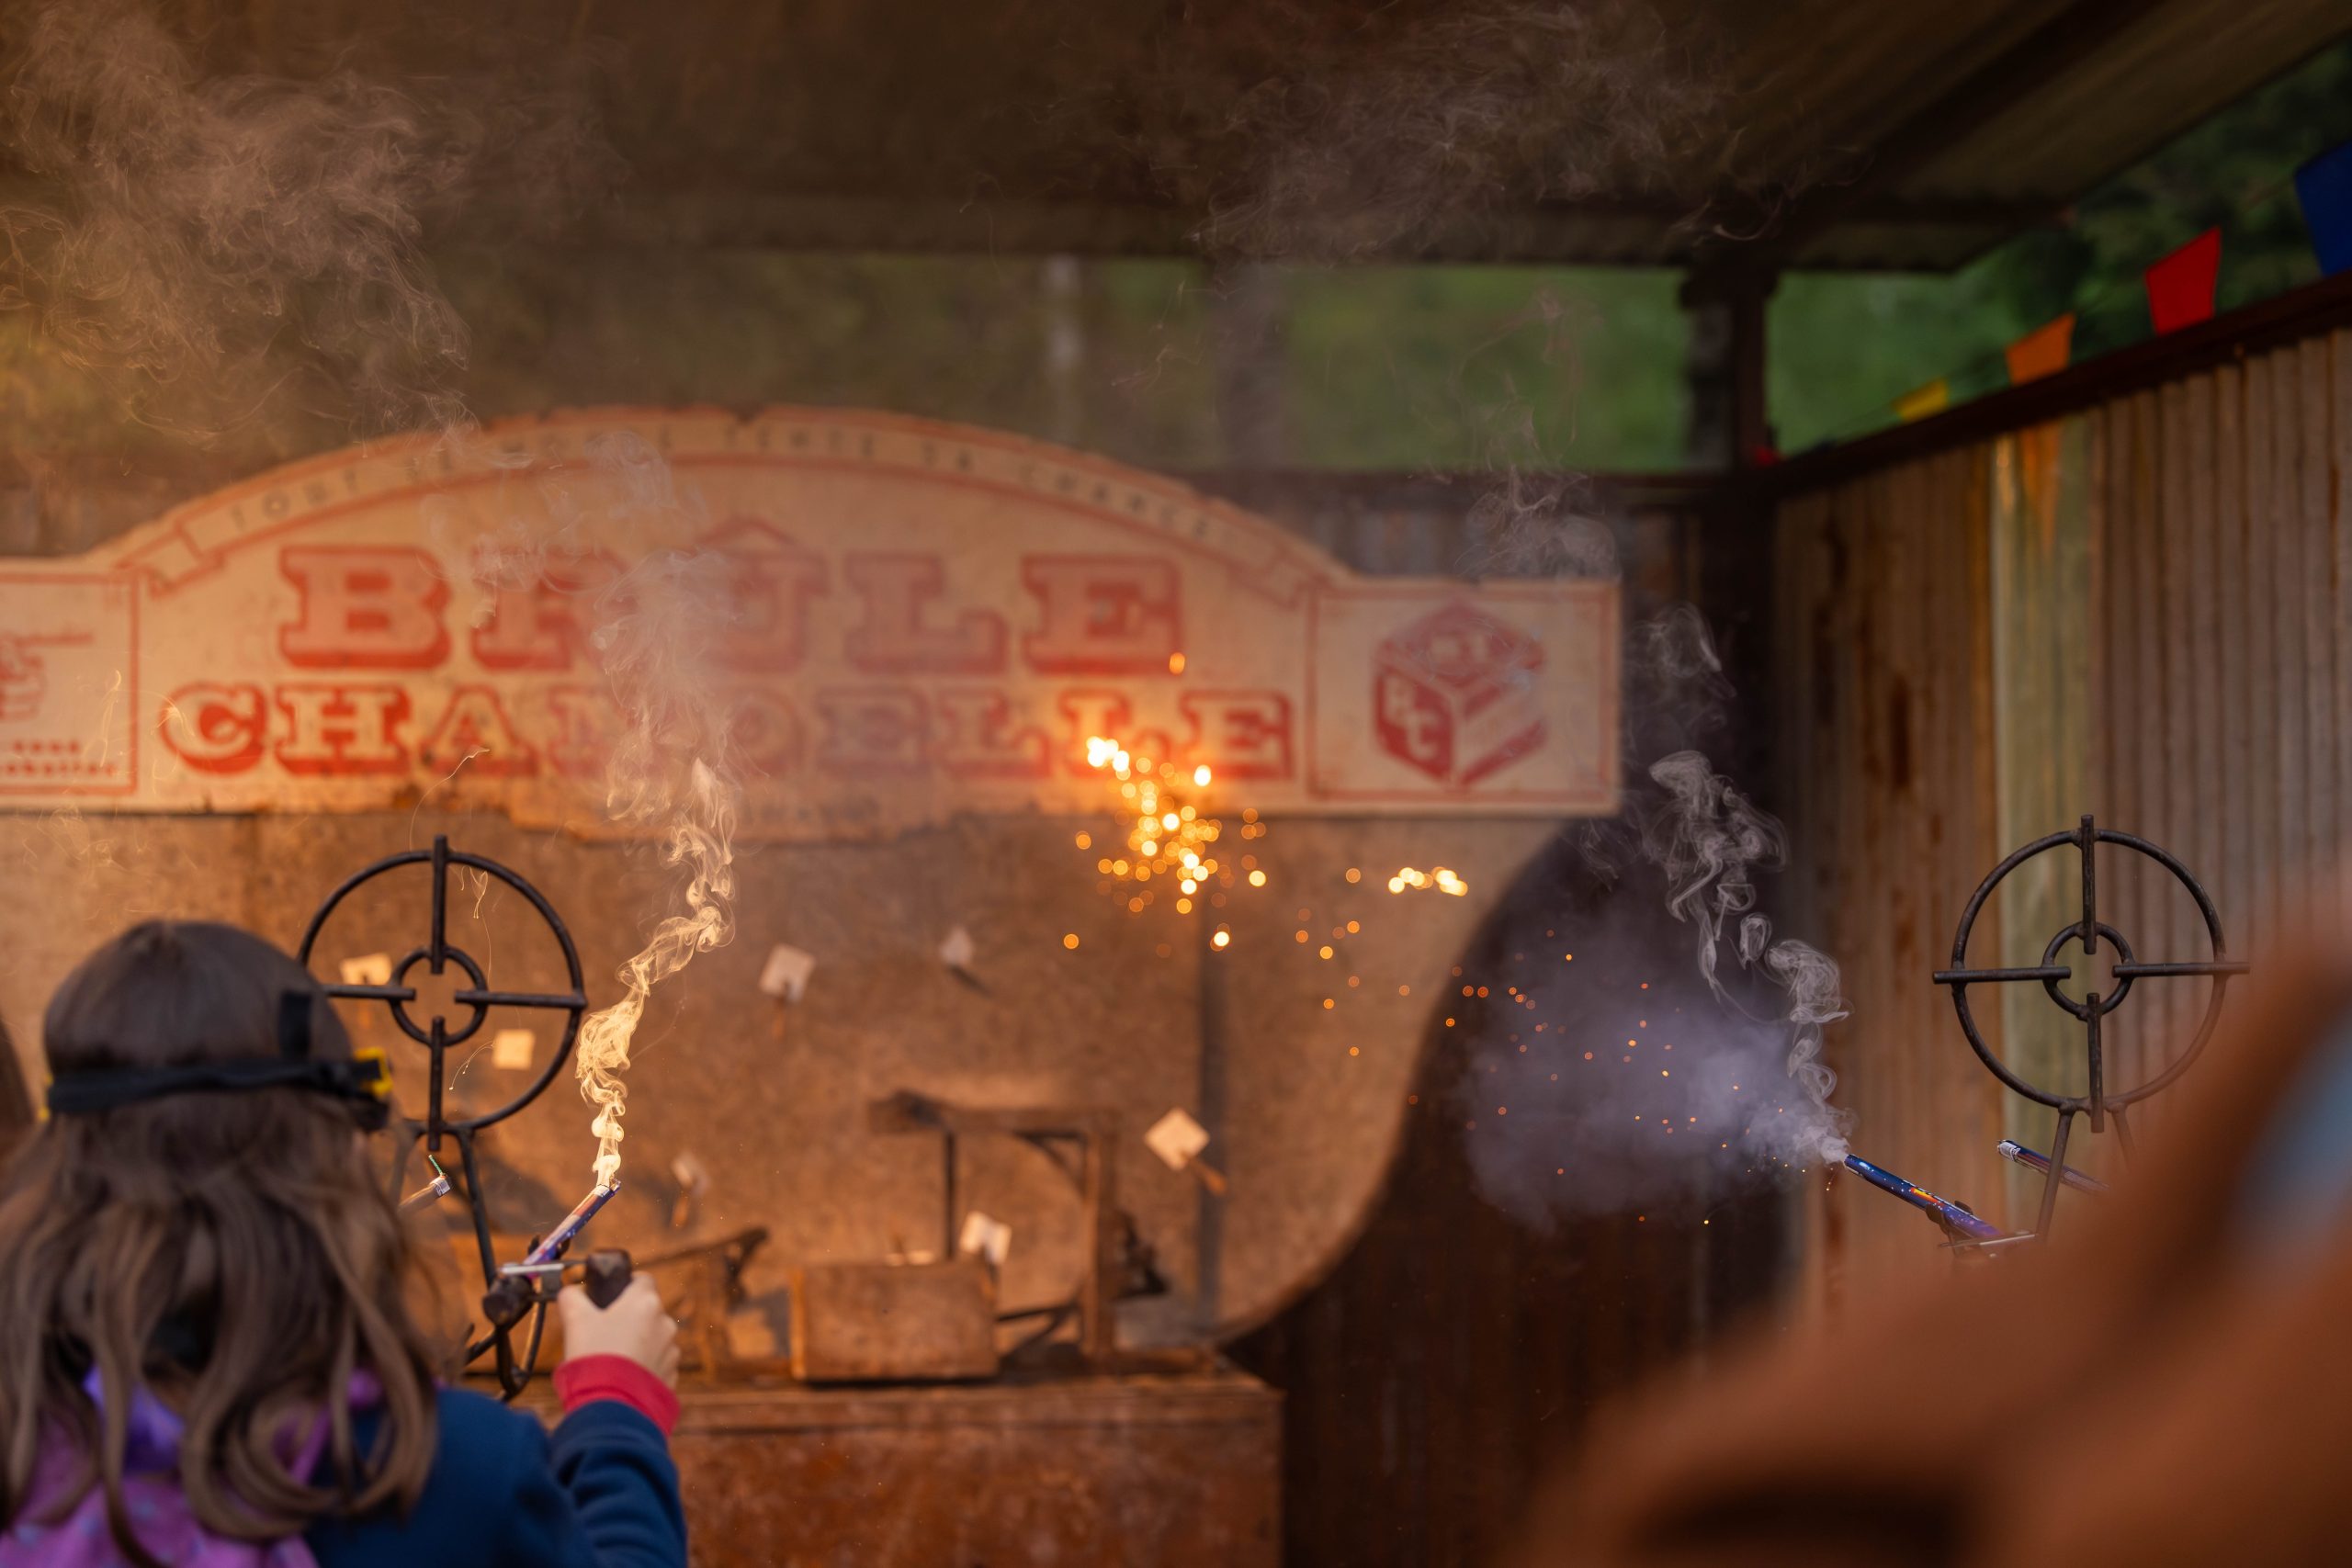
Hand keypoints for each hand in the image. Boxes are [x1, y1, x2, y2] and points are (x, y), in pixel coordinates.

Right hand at [557, 1274, 678, 1386]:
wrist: (610, 1403)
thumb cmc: (594, 1356)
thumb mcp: (575, 1320)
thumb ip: (572, 1297)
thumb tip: (570, 1291)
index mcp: (645, 1302)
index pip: (643, 1280)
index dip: (625, 1286)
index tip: (610, 1298)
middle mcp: (664, 1323)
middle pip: (647, 1311)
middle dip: (628, 1319)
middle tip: (603, 1333)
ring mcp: (670, 1350)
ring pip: (652, 1339)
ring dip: (637, 1344)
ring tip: (611, 1359)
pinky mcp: (671, 1375)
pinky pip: (655, 1364)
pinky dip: (642, 1367)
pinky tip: (622, 1377)